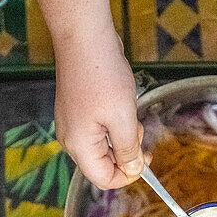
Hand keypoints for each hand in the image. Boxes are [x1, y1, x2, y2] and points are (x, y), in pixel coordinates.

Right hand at [53, 30, 144, 189]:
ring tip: (128, 110)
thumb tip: (133, 169)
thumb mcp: (123, 117)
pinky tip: (120, 103)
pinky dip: (115, 123)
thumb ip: (129, 149)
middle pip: (103, 164)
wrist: (84, 38)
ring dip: (122, 135)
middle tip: (137, 127)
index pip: (103, 179)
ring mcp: (72, 124)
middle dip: (126, 152)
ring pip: (104, 146)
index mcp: (79, 145)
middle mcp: (71, 139)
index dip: (128, 175)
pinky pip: (100, 129)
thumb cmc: (101, 74)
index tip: (145, 159)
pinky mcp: (77, 111)